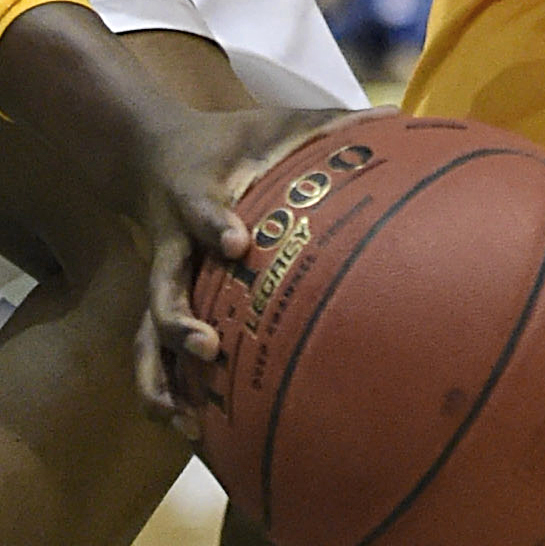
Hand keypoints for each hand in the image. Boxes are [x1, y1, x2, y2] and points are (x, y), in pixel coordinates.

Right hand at [135, 101, 359, 435]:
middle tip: (208, 347)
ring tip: (184, 419)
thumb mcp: (274, 121)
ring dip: (162, 374)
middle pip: (163, 285)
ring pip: (147, 332)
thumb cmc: (232, 138)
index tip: (235, 242)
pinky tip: (187, 431)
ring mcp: (164, 277)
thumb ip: (329, 124)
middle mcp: (174, 243)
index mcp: (198, 195)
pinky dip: (162, 390)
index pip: (201, 208)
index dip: (214, 223)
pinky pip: (151, 352)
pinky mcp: (162, 300)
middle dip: (179, 319)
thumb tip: (396, 114)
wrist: (149, 149)